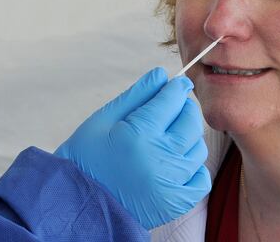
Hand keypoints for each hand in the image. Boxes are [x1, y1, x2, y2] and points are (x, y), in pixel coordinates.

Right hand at [55, 67, 210, 229]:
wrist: (78, 205)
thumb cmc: (85, 159)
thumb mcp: (103, 120)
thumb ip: (135, 95)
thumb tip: (160, 74)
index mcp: (139, 134)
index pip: (172, 99)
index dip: (176, 87)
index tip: (176, 84)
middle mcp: (160, 158)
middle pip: (190, 121)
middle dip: (184, 108)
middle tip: (171, 108)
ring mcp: (171, 183)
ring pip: (197, 147)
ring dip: (187, 137)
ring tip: (167, 137)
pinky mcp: (175, 203)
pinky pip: (201, 178)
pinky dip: (193, 168)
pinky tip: (175, 162)